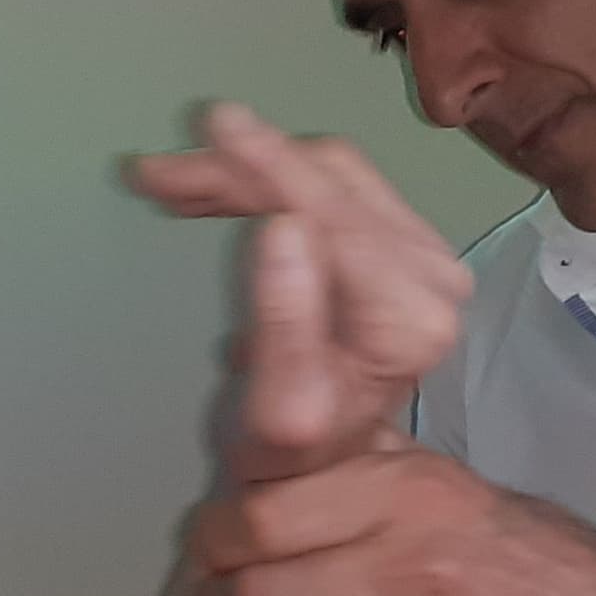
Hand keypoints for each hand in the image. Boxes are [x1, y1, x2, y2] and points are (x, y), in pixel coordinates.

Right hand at [128, 104, 466, 483]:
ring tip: (172, 178)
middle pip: (332, 183)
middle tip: (158, 167)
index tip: (210, 129)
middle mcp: (436, 277)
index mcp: (411, 317)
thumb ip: (283, 323)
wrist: (325, 466)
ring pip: (331, 172)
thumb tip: (280, 226)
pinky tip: (216, 184)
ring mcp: (427, 256)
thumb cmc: (293, 454)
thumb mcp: (276, 412)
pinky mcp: (407, 243)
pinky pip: (336, 182)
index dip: (267, 168)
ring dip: (250, 166)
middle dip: (242, 165)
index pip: (334, 216)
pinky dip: (272, 174)